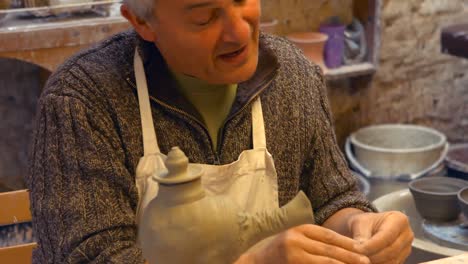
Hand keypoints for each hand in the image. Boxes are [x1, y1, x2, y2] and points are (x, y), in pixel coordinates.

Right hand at [235, 224, 369, 263]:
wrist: (254, 261)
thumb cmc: (277, 252)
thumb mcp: (294, 240)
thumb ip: (312, 241)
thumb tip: (340, 247)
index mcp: (299, 230)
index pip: (328, 235)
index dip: (347, 243)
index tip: (362, 249)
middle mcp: (296, 240)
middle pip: (330, 249)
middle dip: (350, 256)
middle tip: (367, 262)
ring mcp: (294, 254)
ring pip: (325, 261)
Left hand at [349, 211, 413, 263]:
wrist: (369, 227)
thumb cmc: (366, 223)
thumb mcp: (361, 224)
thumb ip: (361, 236)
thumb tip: (360, 249)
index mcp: (399, 220)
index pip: (386, 236)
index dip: (371, 245)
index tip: (357, 249)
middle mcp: (407, 234)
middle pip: (391, 250)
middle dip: (373, 255)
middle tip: (358, 257)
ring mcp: (407, 248)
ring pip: (392, 260)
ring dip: (376, 262)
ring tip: (361, 259)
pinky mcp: (403, 258)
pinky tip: (367, 262)